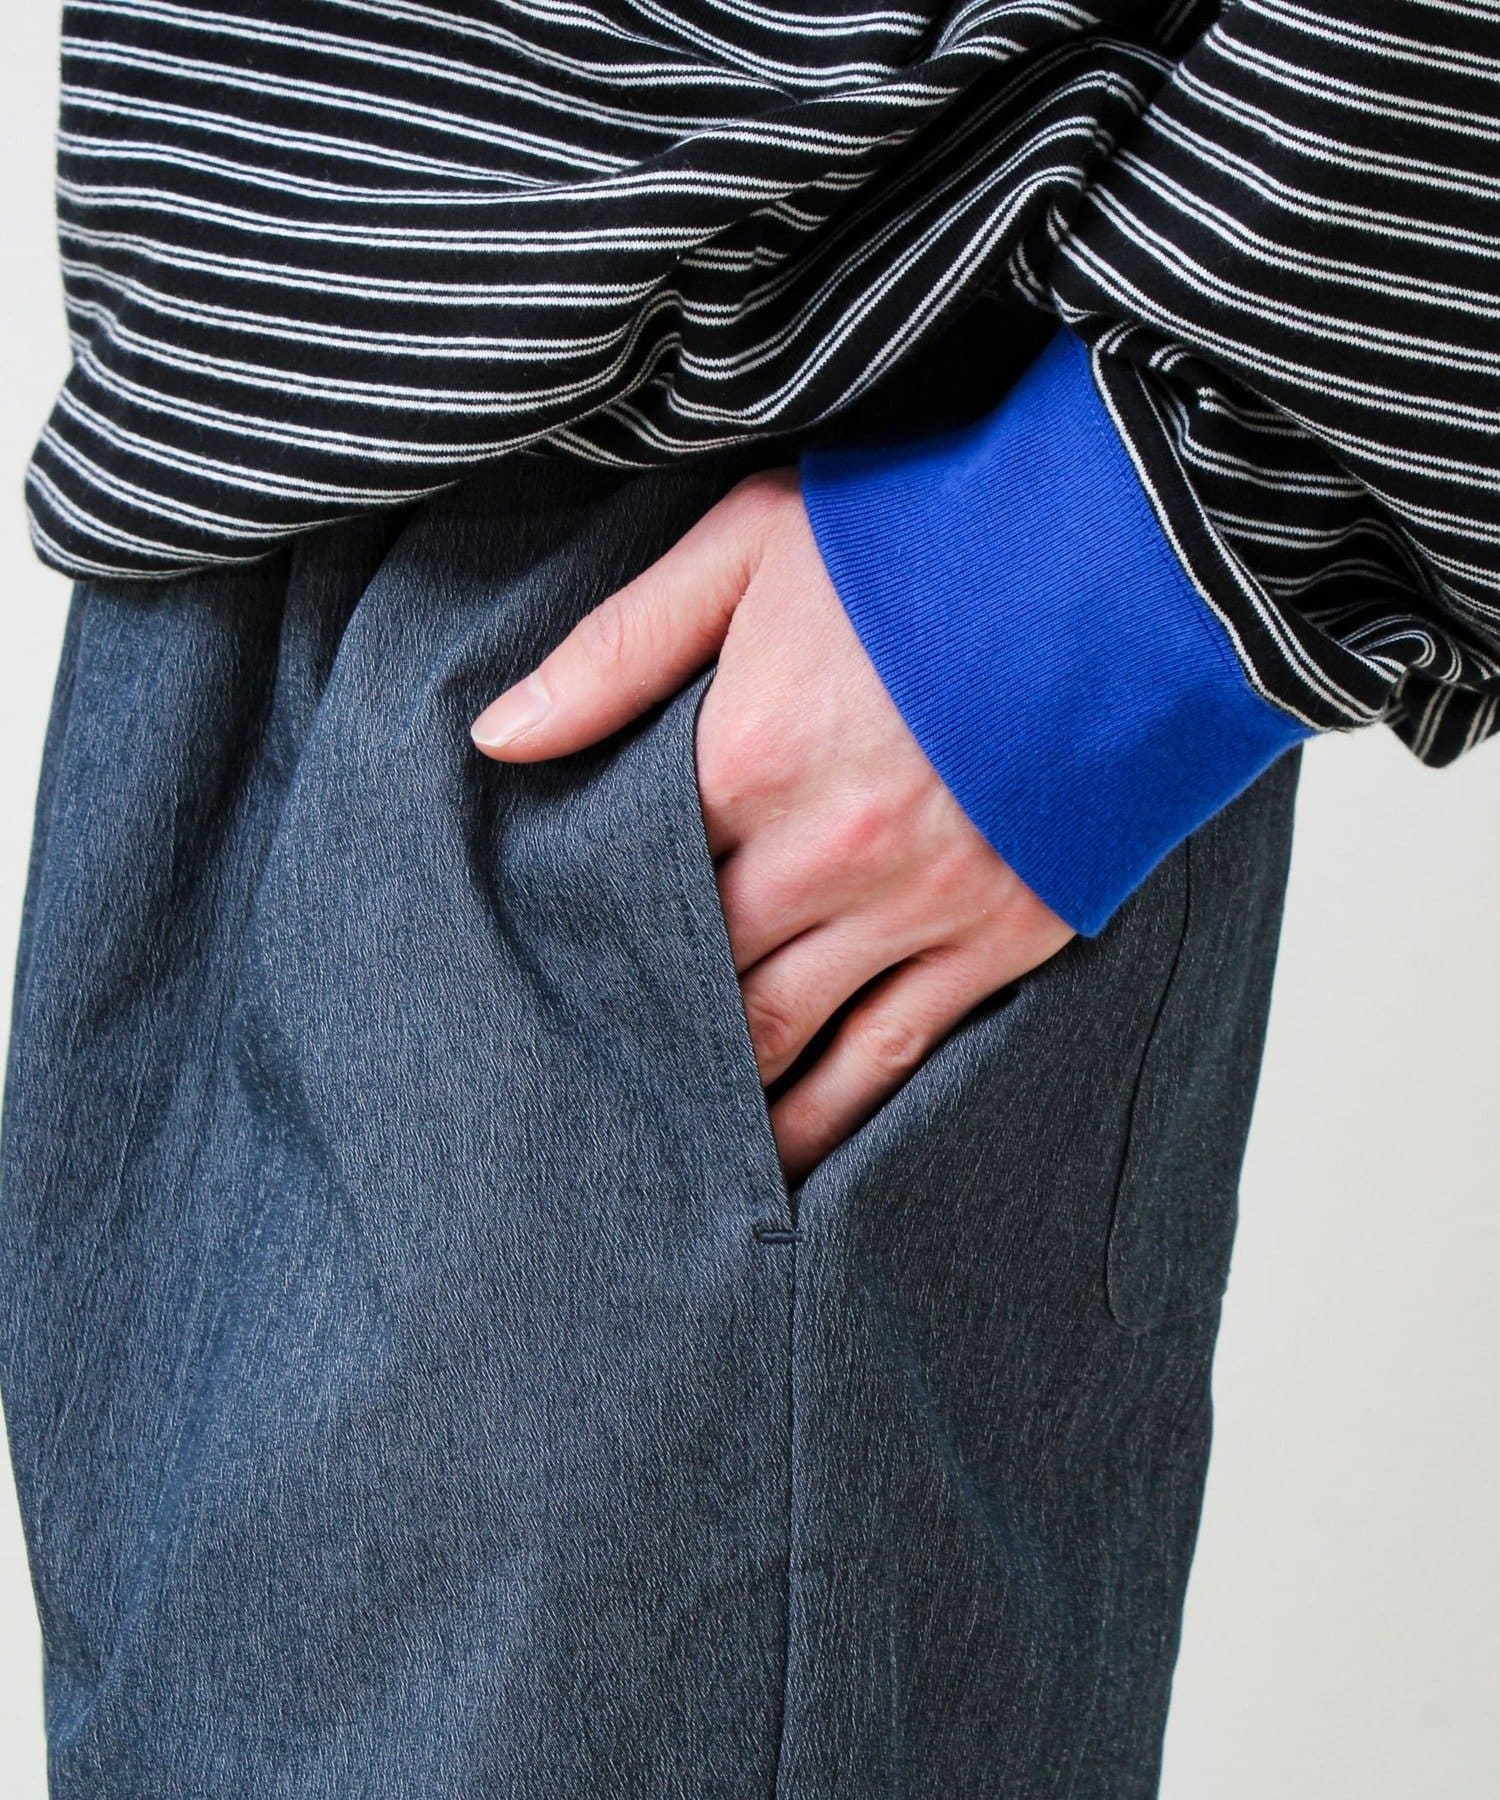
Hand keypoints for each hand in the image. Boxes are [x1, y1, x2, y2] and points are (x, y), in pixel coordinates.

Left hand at [472, 468, 1074, 1182]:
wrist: (1139, 549)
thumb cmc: (934, 530)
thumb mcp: (752, 542)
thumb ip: (620, 648)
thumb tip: (498, 740)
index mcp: (750, 756)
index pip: (630, 885)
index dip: (584, 934)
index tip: (543, 974)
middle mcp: (826, 852)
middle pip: (699, 975)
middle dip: (641, 1027)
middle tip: (586, 1077)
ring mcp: (921, 904)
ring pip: (788, 1037)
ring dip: (722, 1096)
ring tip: (668, 1150)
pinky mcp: (1003, 934)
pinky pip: (896, 1057)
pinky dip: (834, 1117)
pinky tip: (789, 1161)